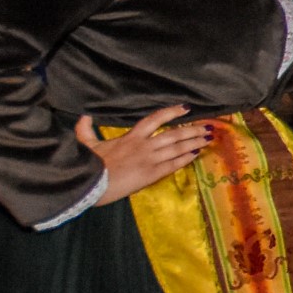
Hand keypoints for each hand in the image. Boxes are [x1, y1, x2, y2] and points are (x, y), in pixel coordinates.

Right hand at [74, 105, 210, 204]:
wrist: (91, 184)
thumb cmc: (89, 165)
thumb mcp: (87, 144)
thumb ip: (86, 129)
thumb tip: (84, 116)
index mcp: (131, 137)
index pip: (155, 119)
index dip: (171, 112)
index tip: (186, 108)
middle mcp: (144, 146)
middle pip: (173, 134)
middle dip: (192, 130)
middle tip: (207, 126)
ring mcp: (149, 160)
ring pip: (177, 148)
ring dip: (194, 142)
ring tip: (208, 139)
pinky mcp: (151, 175)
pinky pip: (173, 165)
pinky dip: (186, 159)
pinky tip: (196, 154)